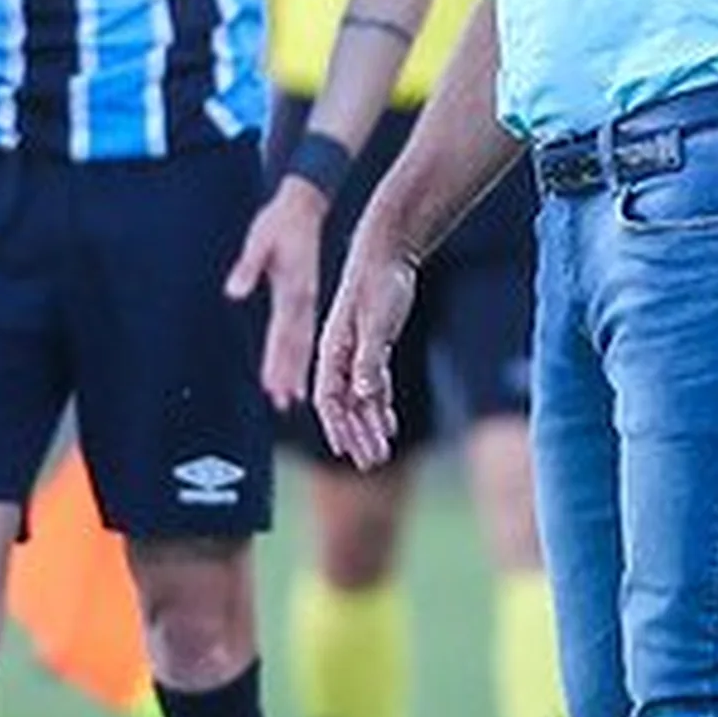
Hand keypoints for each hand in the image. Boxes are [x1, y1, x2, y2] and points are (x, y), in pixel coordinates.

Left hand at [225, 176, 328, 407]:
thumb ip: (247, 267)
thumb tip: (233, 290)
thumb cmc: (279, 221)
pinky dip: (300, 351)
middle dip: (289, 374)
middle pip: (296, 345)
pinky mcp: (304, 295)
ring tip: (291, 397)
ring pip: (302, 341)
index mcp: (293, 289)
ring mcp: (306, 298)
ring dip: (296, 369)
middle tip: (284, 402)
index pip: (283, 333)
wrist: (303, 206)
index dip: (278, 361)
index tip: (274, 385)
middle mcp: (303, 299)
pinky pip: (303, 329)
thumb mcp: (259, 239)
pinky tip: (297, 365)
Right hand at [311, 235, 417, 465]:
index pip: (329, 397)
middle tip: (371, 462)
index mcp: (333, 350)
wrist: (386, 253)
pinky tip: (388, 425)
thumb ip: (369, 361)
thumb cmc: (378, 283)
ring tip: (380, 454)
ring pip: (360, 399)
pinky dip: (380, 407)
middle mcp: (340, 356)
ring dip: (369, 427)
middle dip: (356, 435)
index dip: (336, 425)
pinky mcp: (372, 348)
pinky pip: (373, 386)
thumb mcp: (376, 323)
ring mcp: (356, 354)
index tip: (346, 450)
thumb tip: (364, 395)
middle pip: (345, 405)